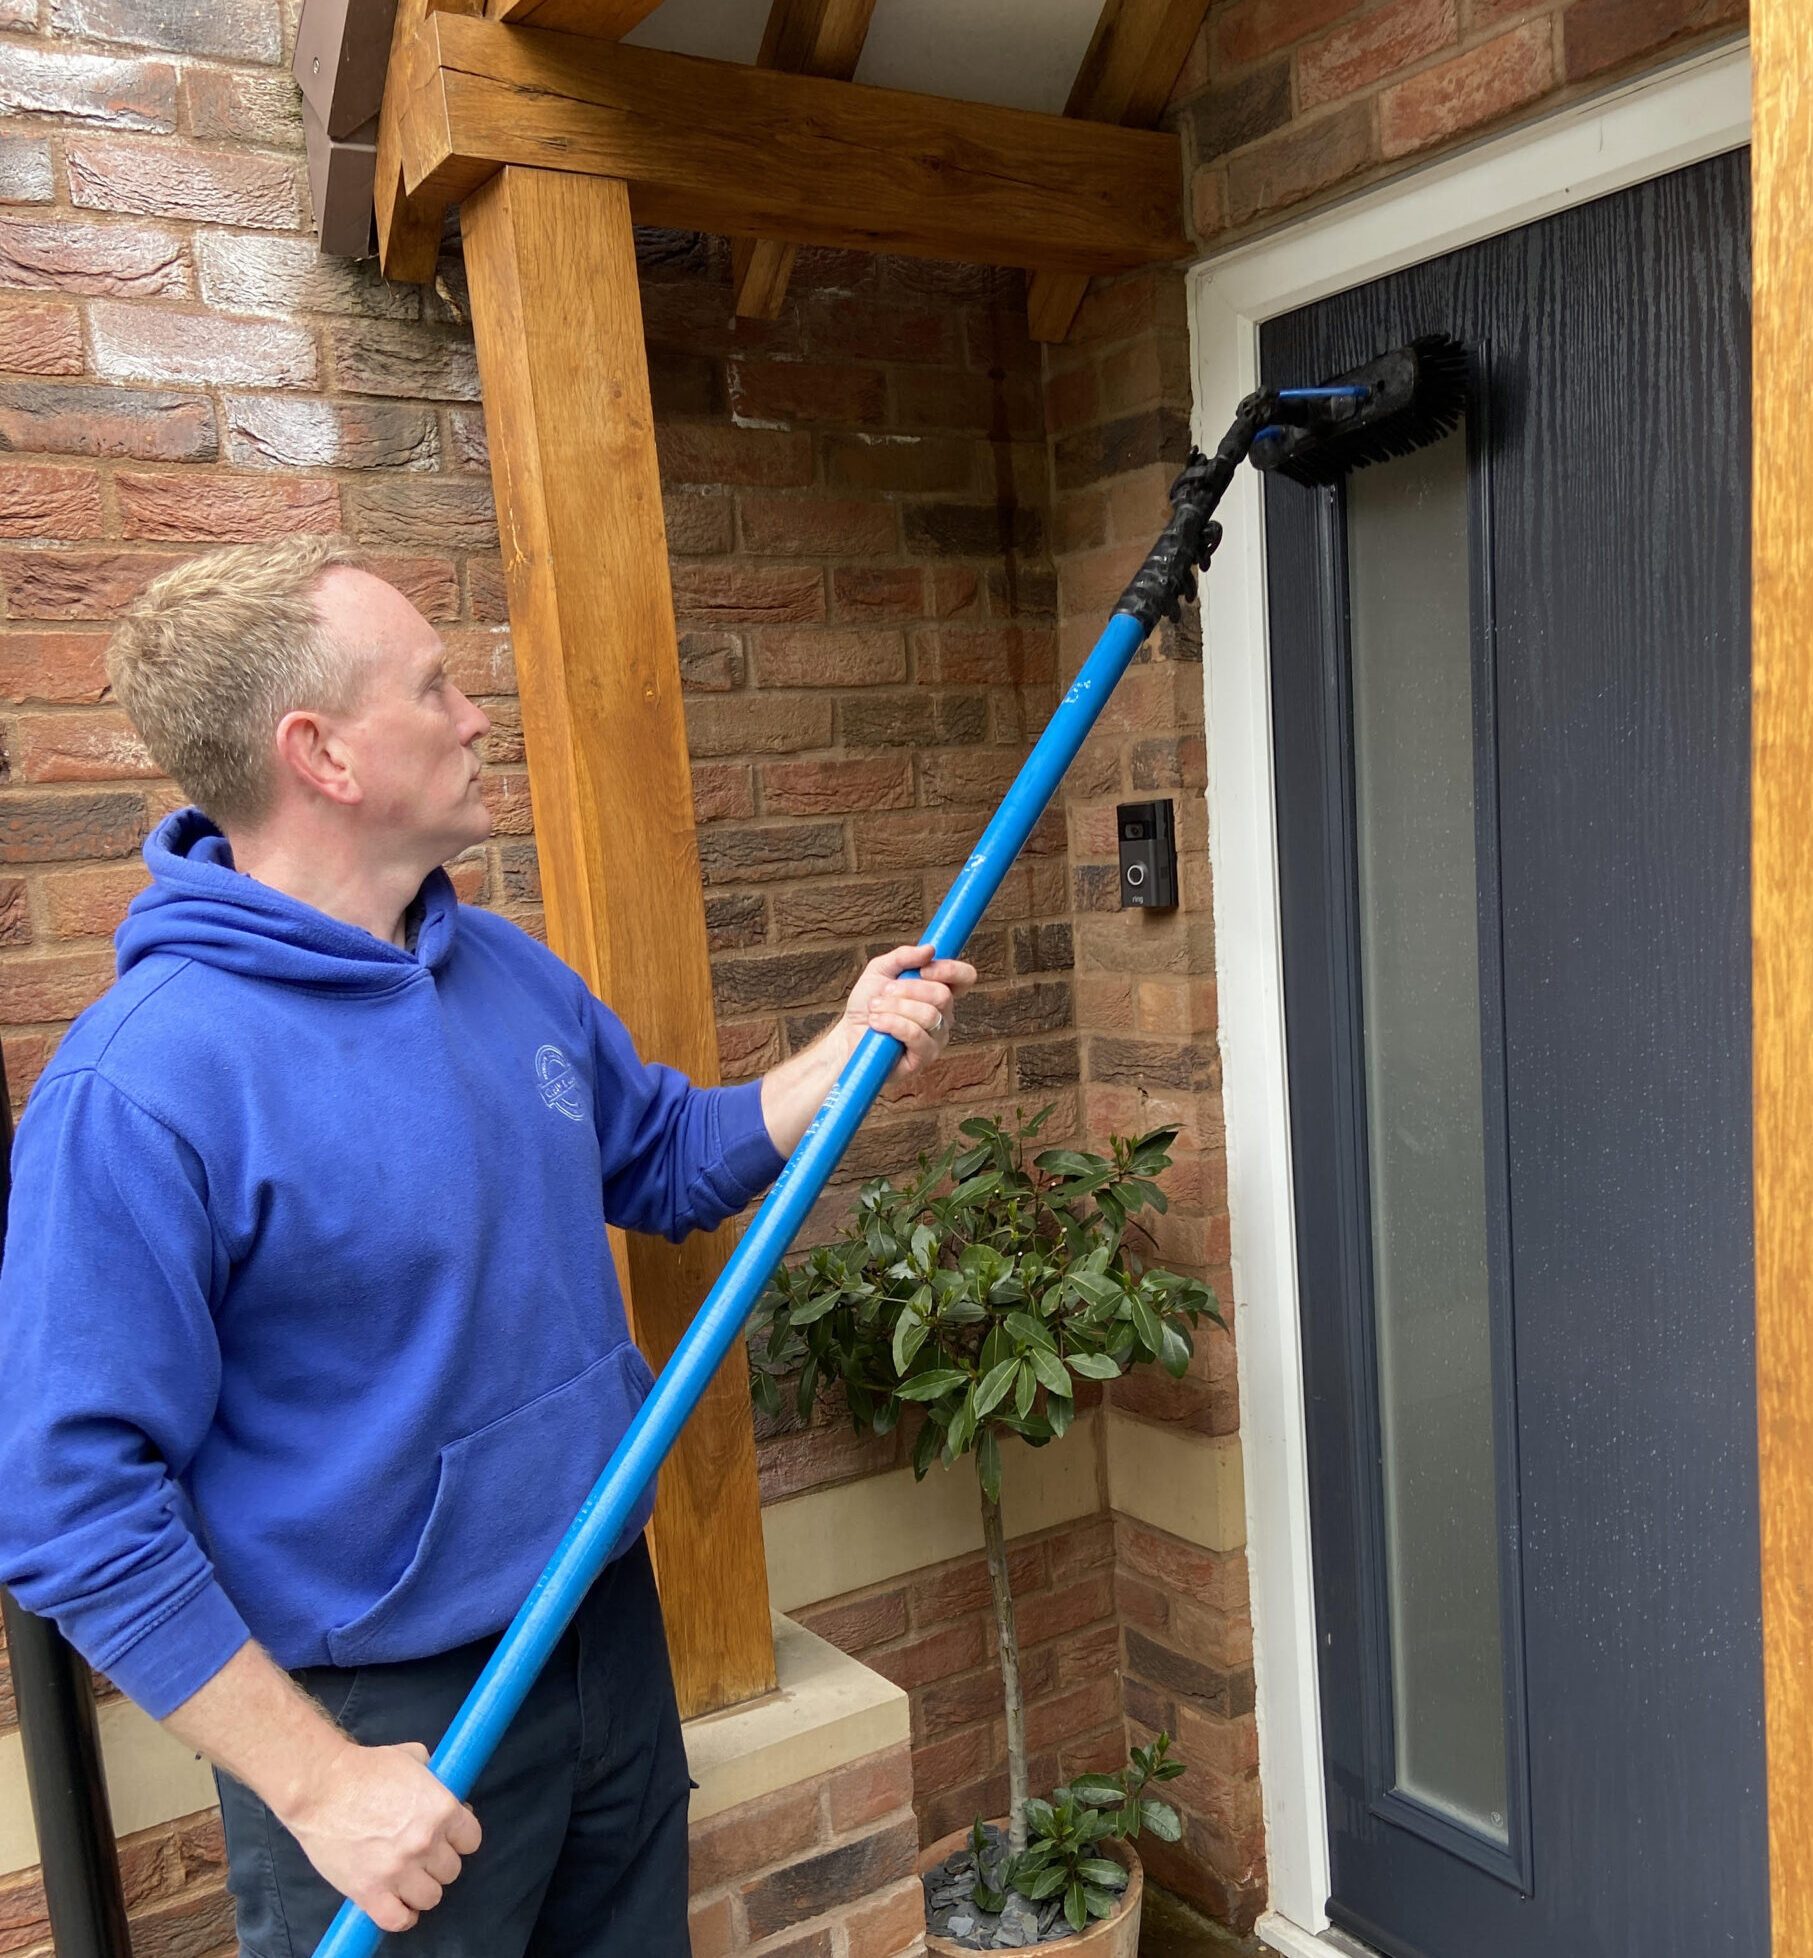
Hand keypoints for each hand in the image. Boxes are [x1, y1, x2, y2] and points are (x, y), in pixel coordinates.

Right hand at [280, 1737, 481, 1935]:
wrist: (320, 1788)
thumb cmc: (366, 1768)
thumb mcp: (413, 1757)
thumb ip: (435, 1777)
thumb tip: (449, 1791)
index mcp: (442, 1809)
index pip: (471, 1840)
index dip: (459, 1839)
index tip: (447, 1838)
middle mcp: (425, 1843)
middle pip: (452, 1871)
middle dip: (438, 1862)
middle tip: (420, 1854)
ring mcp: (398, 1871)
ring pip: (430, 1897)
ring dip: (421, 1888)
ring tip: (407, 1878)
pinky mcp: (369, 1893)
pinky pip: (399, 1920)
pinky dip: (402, 1916)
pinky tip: (397, 1903)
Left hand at [838, 943, 977, 1079]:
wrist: (848, 1036)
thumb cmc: (867, 1004)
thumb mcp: (880, 970)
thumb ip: (903, 957)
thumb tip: (930, 949)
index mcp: (938, 991)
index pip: (965, 977)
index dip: (950, 970)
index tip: (924, 969)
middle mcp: (944, 1015)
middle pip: (943, 995)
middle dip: (909, 989)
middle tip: (885, 991)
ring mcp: (936, 1038)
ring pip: (929, 1015)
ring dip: (895, 1007)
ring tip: (875, 1008)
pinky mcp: (923, 1058)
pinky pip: (916, 1035)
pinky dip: (893, 1024)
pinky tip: (876, 1023)